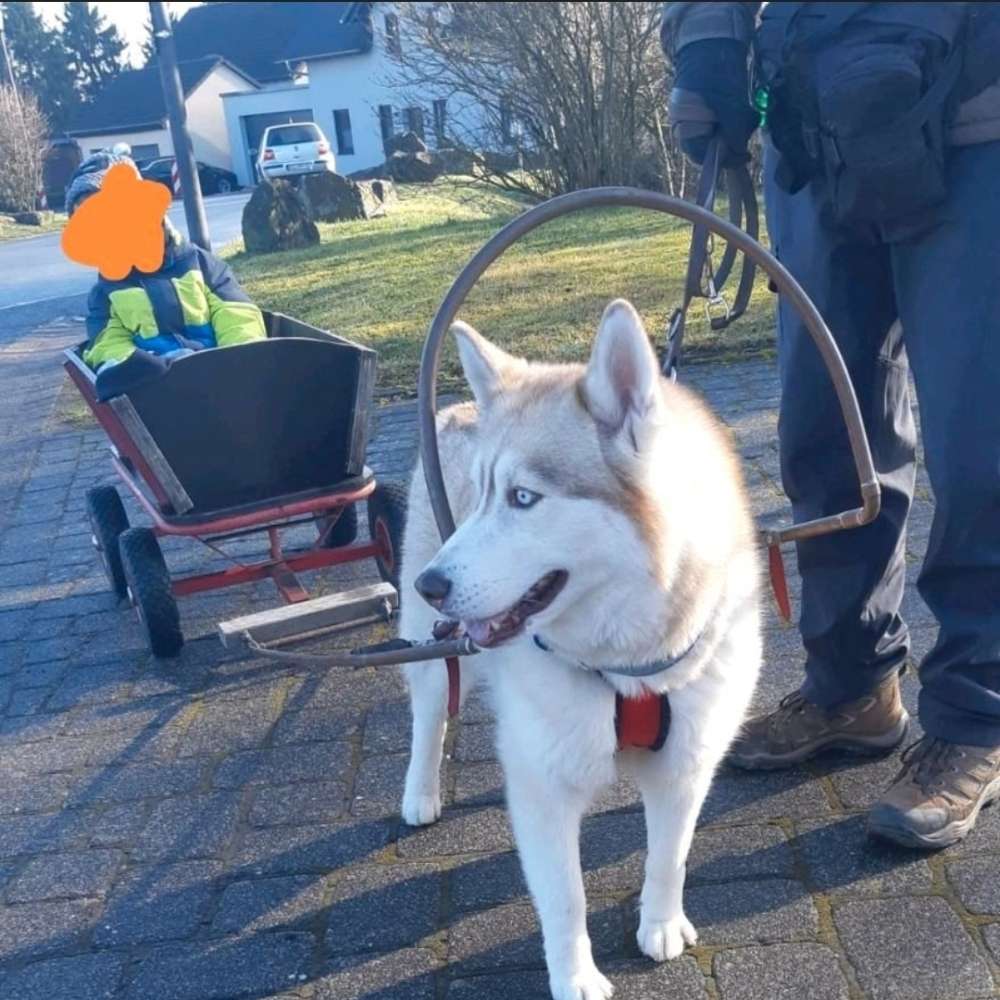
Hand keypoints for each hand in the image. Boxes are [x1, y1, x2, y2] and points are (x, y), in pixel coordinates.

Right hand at [670, 39, 758, 165]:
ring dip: (737, 129)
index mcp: (684, 127)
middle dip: (732, 141)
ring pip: (720, 135)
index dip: (722, 159)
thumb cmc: (717, 72)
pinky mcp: (708, 108)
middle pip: (711, 146)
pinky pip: (723, 123)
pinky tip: (745, 110)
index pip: (701, 155)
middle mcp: (687, 125)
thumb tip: (739, 154)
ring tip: (749, 116)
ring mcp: (697, 116)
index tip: (743, 156)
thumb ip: (734, 132)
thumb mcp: (729, 105)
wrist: (714, 39)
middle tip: (748, 130)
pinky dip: (736, 119)